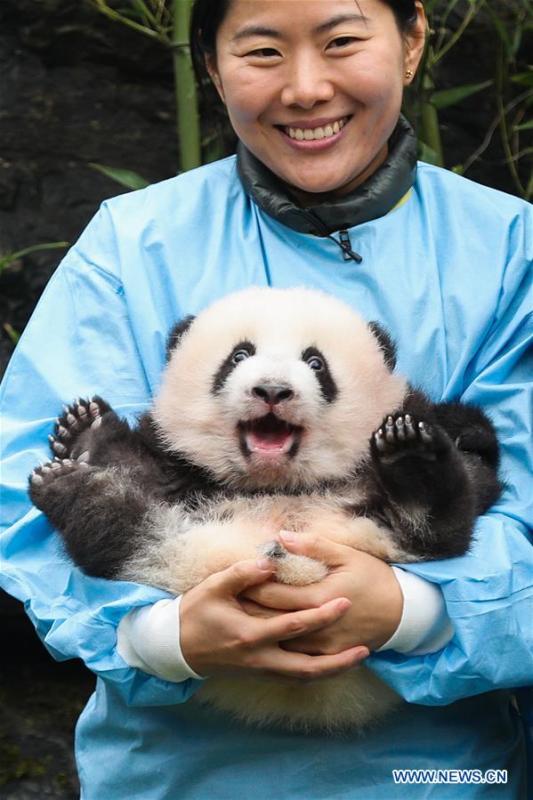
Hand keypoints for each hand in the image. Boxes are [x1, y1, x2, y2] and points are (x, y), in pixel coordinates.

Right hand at [179, 557, 368, 679]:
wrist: (175, 648)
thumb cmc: (195, 613)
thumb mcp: (214, 586)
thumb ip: (244, 573)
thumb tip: (271, 563)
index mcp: (251, 635)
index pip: (295, 625)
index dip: (322, 614)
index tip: (345, 601)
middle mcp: (260, 659)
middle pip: (308, 667)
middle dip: (339, 658)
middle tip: (365, 645)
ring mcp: (260, 670)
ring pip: (304, 677)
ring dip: (332, 671)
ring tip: (358, 658)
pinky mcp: (259, 674)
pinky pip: (294, 677)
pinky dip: (316, 672)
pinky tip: (331, 663)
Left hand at [244, 533, 402, 652]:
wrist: (403, 613)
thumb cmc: (374, 578)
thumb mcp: (346, 555)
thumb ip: (312, 546)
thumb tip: (281, 537)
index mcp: (319, 597)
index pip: (274, 593)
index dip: (251, 585)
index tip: (234, 577)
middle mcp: (317, 627)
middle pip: (271, 619)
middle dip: (247, 609)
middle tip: (226, 600)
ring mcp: (322, 646)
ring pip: (280, 642)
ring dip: (260, 630)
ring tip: (237, 619)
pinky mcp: (328, 657)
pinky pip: (296, 657)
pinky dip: (278, 647)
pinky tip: (263, 640)